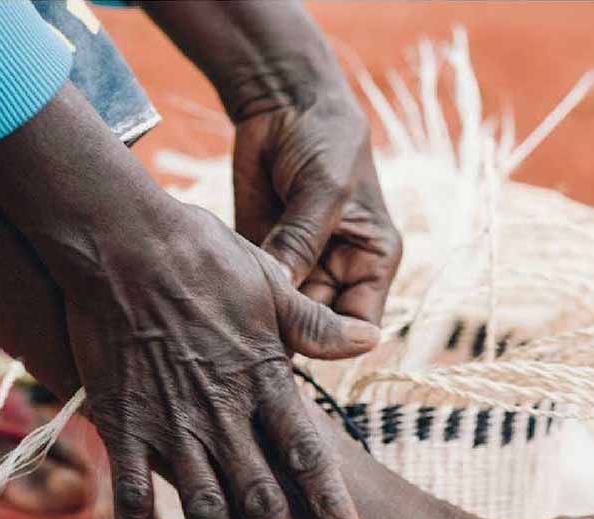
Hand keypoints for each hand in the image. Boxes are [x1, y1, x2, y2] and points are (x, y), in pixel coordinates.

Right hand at [62, 199, 379, 518]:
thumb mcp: (272, 287)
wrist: (124, 243)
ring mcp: (170, 423)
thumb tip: (371, 340)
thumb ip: (318, 326)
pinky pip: (128, 488)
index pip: (305, 454)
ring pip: (200, 506)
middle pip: (258, 496)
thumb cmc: (203, 259)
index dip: (328, 501)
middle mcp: (221, 413)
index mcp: (264, 381)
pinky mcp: (122, 421)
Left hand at [143, 0, 401, 322]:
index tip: (300, 342)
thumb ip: (303, 243)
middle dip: (293, 333)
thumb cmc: (325, 139)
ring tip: (234, 319)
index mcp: (373, 262)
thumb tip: (281, 298)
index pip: (361, 325)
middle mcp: (341, 273)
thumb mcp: (323, 191)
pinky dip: (242, 297)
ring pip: (286, 315)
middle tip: (255, 336)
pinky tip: (221, 297)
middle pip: (320, 327)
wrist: (285, 101)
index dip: (336, 341)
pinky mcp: (267, 258)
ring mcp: (302, 268)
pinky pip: (258, 291)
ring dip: (264, 318)